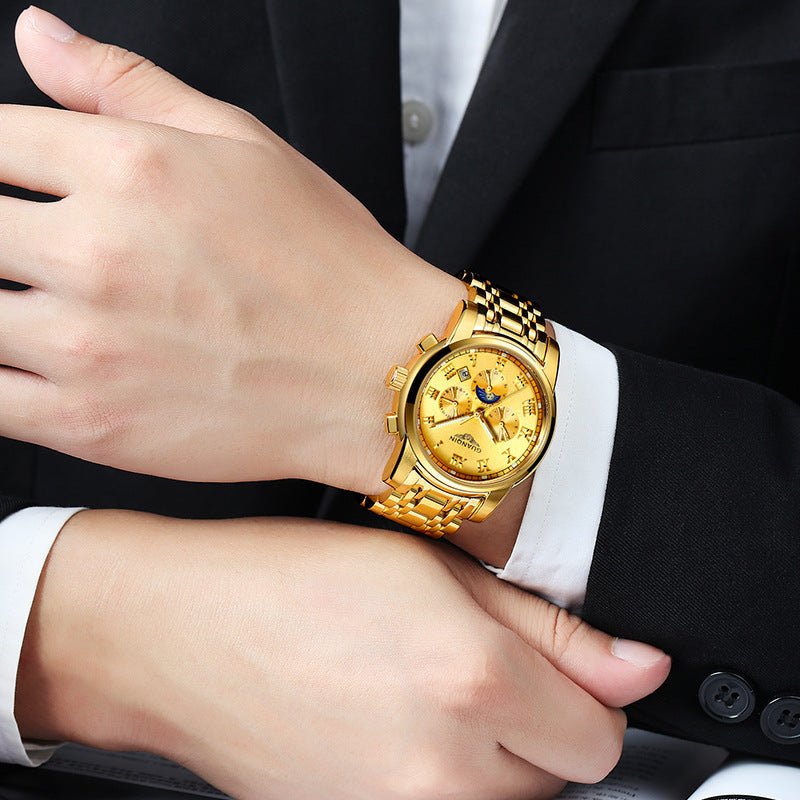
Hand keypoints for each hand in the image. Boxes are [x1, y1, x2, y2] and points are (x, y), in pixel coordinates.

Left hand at [0, 7, 465, 494]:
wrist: (378, 375)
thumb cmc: (330, 268)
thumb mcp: (243, 144)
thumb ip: (125, 84)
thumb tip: (38, 36)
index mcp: (129, 168)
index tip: (8, 184)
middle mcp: (98, 253)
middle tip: (28, 254)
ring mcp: (88, 346)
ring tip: (36, 305)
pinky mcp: (91, 424)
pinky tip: (23, 365)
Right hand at [17, 511, 669, 799]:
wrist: (181, 633)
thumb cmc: (288, 580)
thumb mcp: (431, 570)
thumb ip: (550, 628)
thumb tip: (638, 667)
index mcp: (472, 682)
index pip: (601, 732)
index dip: (581, 692)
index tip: (550, 667)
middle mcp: (444, 771)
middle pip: (560, 777)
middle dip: (535, 724)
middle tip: (466, 664)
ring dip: (489, 758)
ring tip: (418, 689)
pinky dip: (438, 778)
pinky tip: (387, 721)